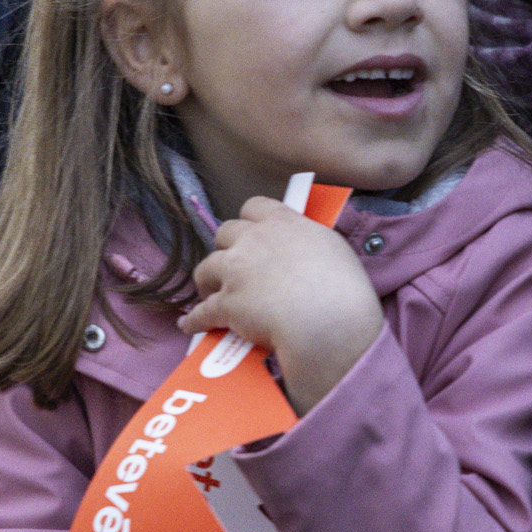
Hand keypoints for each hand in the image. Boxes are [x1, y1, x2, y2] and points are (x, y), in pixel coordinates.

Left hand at [176, 198, 383, 413]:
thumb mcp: (333, 248)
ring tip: (209, 293)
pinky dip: (194, 320)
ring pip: (205, 268)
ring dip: (206, 281)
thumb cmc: (342, 288)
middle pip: (225, 233)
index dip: (248, 221)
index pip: (254, 206)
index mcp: (283, 223)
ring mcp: (236, 271)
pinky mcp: (226, 303)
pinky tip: (189, 325)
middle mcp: (254, 241)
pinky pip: (202, 311)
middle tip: (233, 265)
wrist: (328, 322)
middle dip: (226, 248)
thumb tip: (299, 251)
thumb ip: (308, 242)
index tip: (250, 232)